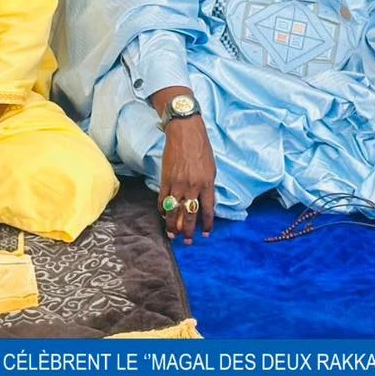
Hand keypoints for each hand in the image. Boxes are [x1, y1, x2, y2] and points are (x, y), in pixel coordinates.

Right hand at [160, 119, 215, 243]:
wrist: (185, 134)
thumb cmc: (201, 149)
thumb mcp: (211, 168)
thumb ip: (208, 186)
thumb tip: (205, 202)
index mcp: (207, 183)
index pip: (208, 210)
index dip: (207, 224)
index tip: (206, 234)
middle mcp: (192, 186)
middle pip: (190, 214)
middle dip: (188, 230)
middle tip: (187, 242)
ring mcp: (178, 184)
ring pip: (174, 211)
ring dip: (172, 225)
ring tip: (172, 235)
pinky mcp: (165, 180)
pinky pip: (163, 200)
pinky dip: (163, 209)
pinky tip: (163, 215)